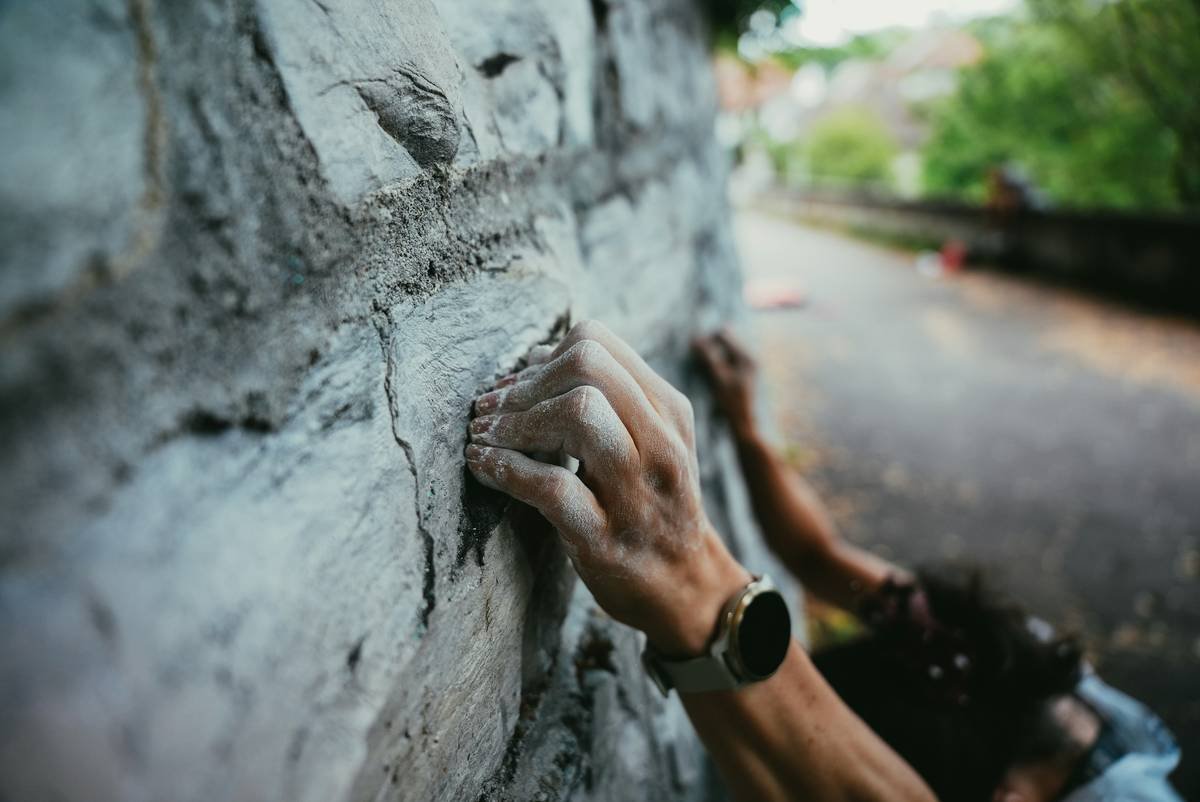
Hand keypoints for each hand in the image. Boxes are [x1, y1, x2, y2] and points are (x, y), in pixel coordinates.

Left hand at [466, 320, 748, 655]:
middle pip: (587, 367)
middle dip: (527, 385)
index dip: (544, 357)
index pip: (597, 341)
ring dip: (515, 423)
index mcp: (668, 411)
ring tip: (486, 437)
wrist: (691, 591)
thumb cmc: (655, 507)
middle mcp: (660, 443)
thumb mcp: (652, 442)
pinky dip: (504, 468)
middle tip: (493, 411)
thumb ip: (607, 397)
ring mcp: (637, 492)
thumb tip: (535, 356)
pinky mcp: (606, 539)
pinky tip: (482, 466)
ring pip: (577, 414)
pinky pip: (551, 486)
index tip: (519, 387)